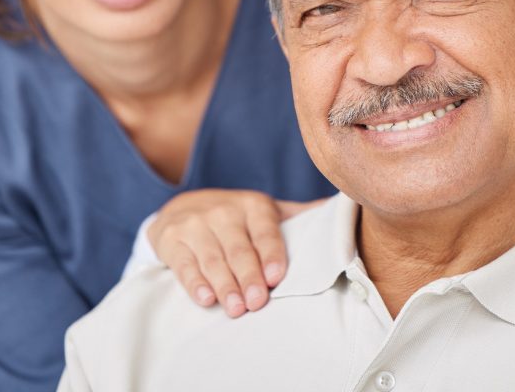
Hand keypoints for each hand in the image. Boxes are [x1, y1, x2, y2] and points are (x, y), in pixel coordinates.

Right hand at [147, 189, 324, 317]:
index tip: (276, 276)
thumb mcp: (263, 211)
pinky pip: (185, 264)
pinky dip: (194, 282)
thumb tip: (342, 209)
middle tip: (257, 302)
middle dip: (248, 276)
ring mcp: (196, 225)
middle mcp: (224, 211)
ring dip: (224, 285)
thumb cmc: (234, 217)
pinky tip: (205, 298)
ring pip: (213, 259)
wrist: (181, 207)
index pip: (265, 230)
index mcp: (253, 206)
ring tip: (235, 309)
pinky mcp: (172, 240)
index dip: (271, 253)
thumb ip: (298, 215)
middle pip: (239, 248)